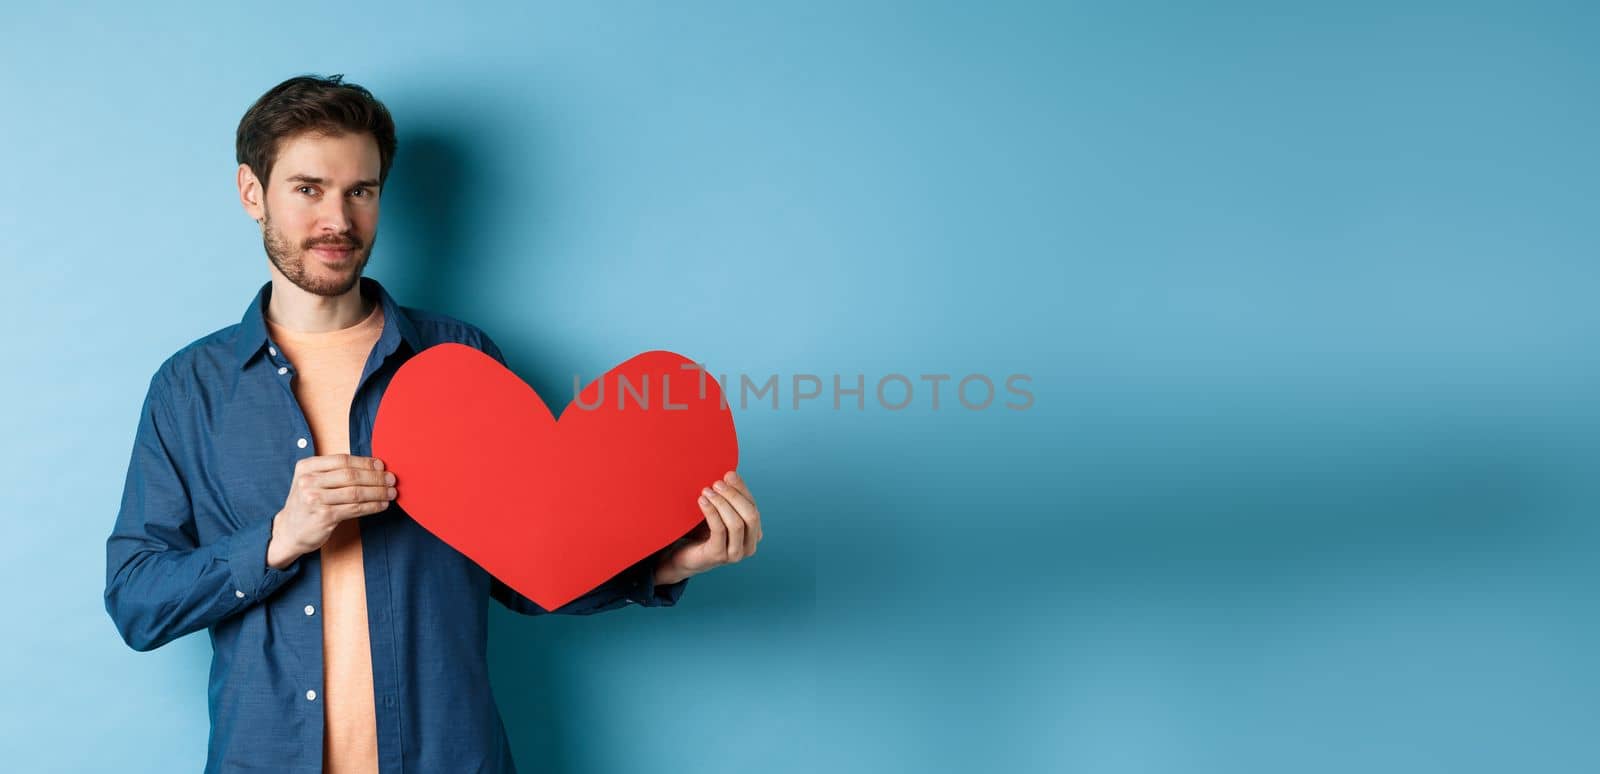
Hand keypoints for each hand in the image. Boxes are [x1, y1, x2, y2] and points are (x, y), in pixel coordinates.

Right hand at [267, 454, 396, 568]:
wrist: (289, 530)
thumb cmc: (307, 503)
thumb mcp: (312, 481)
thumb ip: (333, 471)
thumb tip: (373, 465)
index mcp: (306, 467)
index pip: (342, 460)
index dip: (365, 462)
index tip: (381, 465)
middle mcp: (308, 481)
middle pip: (351, 476)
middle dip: (376, 477)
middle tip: (392, 479)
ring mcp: (315, 499)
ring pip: (356, 492)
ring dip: (378, 492)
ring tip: (391, 493)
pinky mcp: (324, 516)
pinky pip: (355, 508)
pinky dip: (372, 506)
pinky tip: (382, 504)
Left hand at [656, 470, 762, 582]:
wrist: (682, 554)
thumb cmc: (702, 531)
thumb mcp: (719, 512)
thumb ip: (728, 497)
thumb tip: (731, 474)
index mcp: (754, 534)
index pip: (753, 507)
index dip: (742, 489)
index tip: (728, 474)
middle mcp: (749, 547)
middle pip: (751, 516)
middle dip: (734, 496)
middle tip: (717, 483)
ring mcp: (735, 554)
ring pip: (737, 524)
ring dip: (722, 503)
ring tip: (706, 491)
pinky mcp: (718, 556)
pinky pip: (719, 530)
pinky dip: (712, 512)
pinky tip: (702, 501)